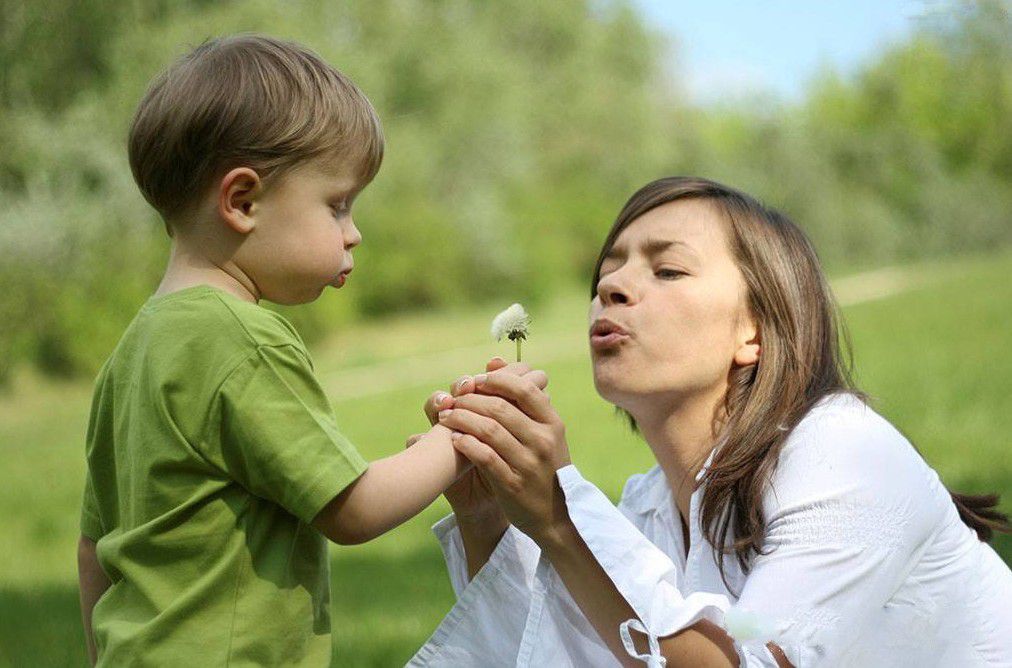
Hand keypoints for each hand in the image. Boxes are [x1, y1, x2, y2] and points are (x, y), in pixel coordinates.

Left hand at [412, 357, 546, 523]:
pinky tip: (454, 440)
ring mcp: (529, 463)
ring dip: (462, 420)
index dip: (496, 380)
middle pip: (500, 408)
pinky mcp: (513, 484)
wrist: (553, 514)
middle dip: (470, 400)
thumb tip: (494, 361)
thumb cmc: (542, 464)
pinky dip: (466, 444)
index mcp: (552, 423)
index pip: (524, 390)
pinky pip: (485, 457)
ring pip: (489, 431)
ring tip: (446, 418)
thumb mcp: (542, 431)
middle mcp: (543, 441)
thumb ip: (520, 398)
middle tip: (453, 400)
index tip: (475, 381)